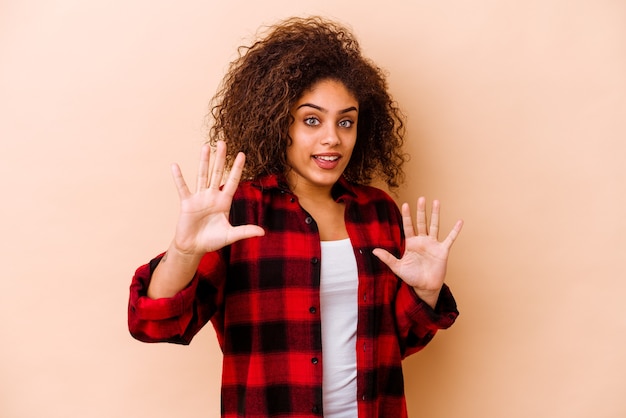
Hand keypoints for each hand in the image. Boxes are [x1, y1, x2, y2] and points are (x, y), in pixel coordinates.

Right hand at [170, 140, 264, 255]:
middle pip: (217, 173)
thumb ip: (245, 231)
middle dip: (220, 158)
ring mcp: (199, 198)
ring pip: (202, 175)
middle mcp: (212, 196)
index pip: (233, 181)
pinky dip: (178, 177)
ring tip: (205, 146)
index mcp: (224, 202)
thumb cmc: (212, 241)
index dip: (237, 168)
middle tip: (223, 142)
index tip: (242, 154)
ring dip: (203, 161)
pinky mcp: (187, 203)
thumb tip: (263, 232)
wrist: (193, 247)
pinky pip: (182, 188)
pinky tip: (175, 166)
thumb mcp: (230, 235)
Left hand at [372, 197, 462, 307]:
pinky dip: (455, 230)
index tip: (405, 204)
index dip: (406, 216)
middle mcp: (422, 241)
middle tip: (421, 198)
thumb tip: (373, 251)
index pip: (408, 226)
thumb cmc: (411, 277)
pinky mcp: (443, 250)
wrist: (425, 287)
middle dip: (421, 211)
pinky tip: (460, 221)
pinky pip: (450, 238)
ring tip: (436, 201)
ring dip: (435, 214)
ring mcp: (433, 244)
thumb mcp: (397, 267)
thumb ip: (387, 258)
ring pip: (435, 226)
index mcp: (411, 243)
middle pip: (421, 222)